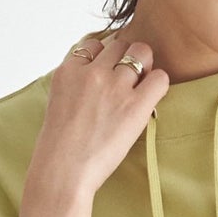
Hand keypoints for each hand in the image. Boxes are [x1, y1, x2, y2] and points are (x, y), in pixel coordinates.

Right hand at [31, 30, 169, 200]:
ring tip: (140, 90)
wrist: (63, 172)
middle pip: (120, 44)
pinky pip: (160, 78)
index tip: (107, 75)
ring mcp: (114, 87)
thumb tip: (96, 82)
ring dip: (145, 68)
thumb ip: (76, 86)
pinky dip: (158, 85)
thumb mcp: (58, 103)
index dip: (104, 58)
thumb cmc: (59, 148)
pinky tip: (151, 100)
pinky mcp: (134, 106)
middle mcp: (92, 73)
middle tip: (127, 83)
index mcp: (68, 71)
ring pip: (141, 53)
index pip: (94, 44)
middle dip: (126, 59)